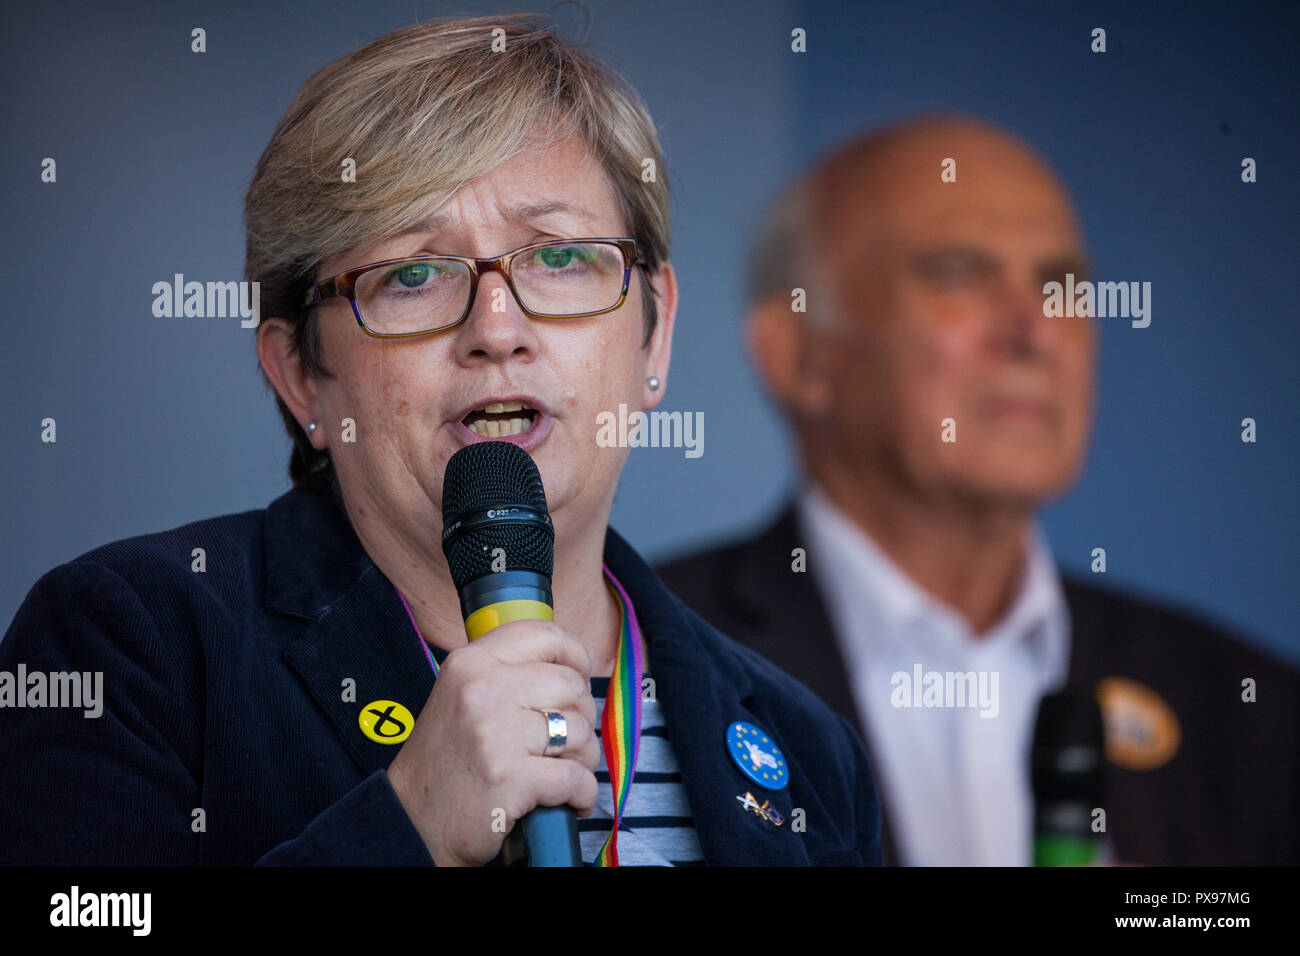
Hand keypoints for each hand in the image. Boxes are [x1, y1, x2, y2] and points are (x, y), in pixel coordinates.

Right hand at [386, 619, 600, 865]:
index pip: (544, 634)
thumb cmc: (445, 763)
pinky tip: (569, 800)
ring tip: (563, 772)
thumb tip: (570, 670)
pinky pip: (576, 777)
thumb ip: (506, 675)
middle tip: (567, 740)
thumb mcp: (460, 697)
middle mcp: (481, 690)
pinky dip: (582, 792)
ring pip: (578, 730)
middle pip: (570, 685)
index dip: (575, 656)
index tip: (579, 677)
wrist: (410, 822)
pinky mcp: (510, 778)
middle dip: (580, 716)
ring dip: (583, 757)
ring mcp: (496, 733)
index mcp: (470, 663)